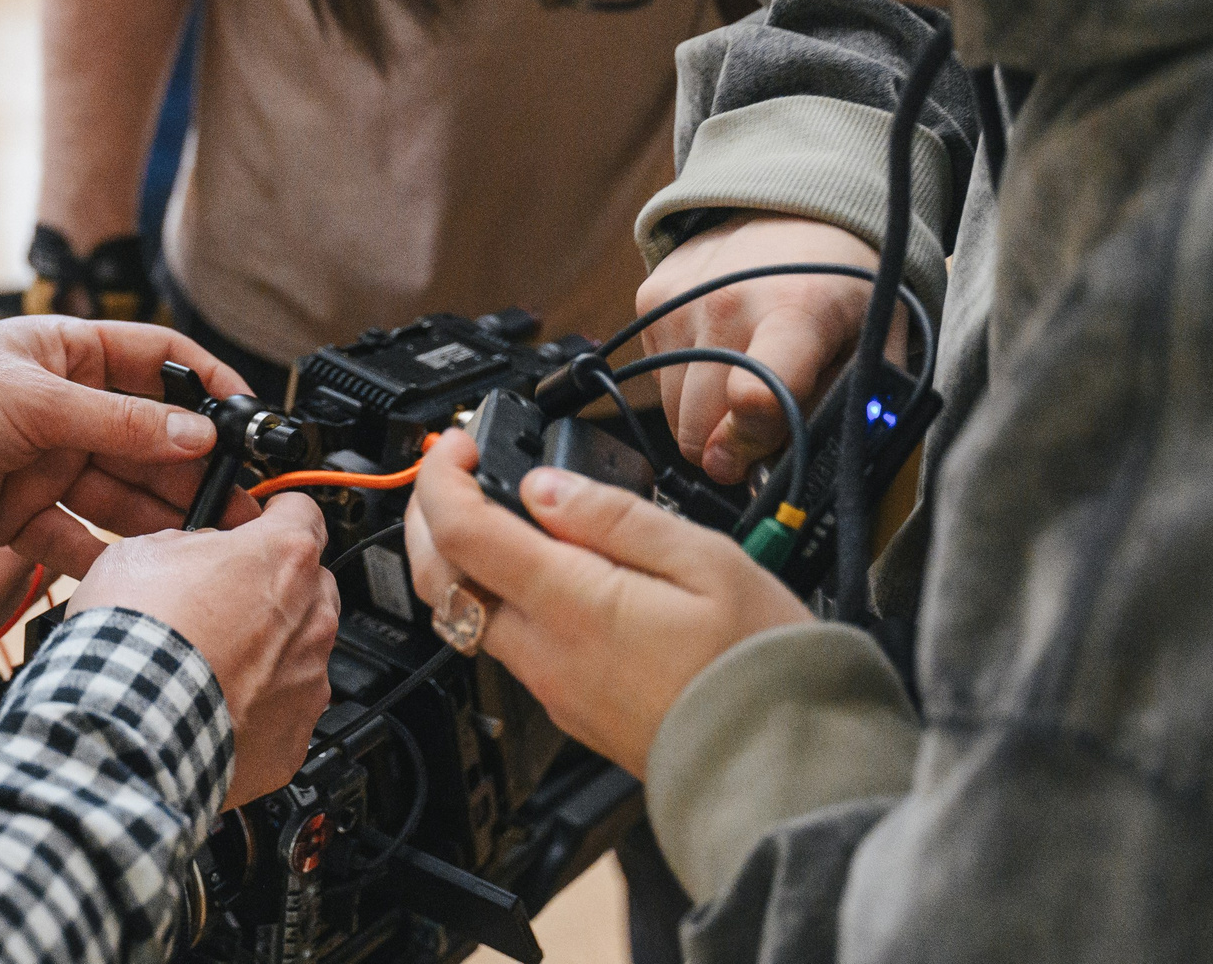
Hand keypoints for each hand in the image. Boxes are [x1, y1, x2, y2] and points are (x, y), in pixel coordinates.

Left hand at [0, 316, 255, 579]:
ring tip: (208, 547)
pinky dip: (105, 558)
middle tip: (244, 506)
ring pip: (120, 494)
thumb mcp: (34, 401)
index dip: (208, 387)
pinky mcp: (19, 514)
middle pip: (150, 440)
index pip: (159, 361)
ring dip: (162, 519)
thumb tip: (198, 435)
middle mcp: (65, 409)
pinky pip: (76, 539)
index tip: (252, 422)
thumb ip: (119, 424)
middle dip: (197, 471)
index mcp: (71, 355)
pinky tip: (142, 575)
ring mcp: (45, 463)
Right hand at [69, 494, 339, 806]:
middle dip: (272, 589)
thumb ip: (188, 544)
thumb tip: (194, 551)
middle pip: (308, 585)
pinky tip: (215, 704)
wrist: (131, 723)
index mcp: (283, 557)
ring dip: (267, 651)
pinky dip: (259, 708)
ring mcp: (310, 680)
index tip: (261, 525)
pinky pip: (286, 710)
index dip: (275, 515)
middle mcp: (312, 616)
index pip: (301, 511)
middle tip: (222, 602)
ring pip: (301, 651)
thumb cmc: (139, 639)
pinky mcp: (296, 735)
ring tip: (210, 662)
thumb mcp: (141, 553)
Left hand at [405, 430, 807, 774]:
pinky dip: (501, 599)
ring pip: (470, 616)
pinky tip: (542, 573)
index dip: (443, 477)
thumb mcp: (704, 559)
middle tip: (451, 475)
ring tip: (498, 513)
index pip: (461, 531)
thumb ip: (614, 517)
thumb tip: (545, 486)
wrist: (785, 767)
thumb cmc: (759, 663)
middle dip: (427, 518)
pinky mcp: (572, 709)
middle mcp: (544, 652)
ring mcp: (553, 687)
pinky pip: (512, 647)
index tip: (457, 445)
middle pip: (440, 580)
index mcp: (569, 603)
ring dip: (462, 561)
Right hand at [637, 213, 892, 482]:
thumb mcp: (875, 342)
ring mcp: (680, 299)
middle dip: (729, 446)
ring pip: (672, 413)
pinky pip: (658, 379)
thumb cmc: (844, 286)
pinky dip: (687, 384)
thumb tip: (809, 468)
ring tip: (744, 381)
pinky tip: (722, 353)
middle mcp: (726, 301)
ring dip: (706, 417)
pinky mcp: (651, 298)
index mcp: (796, 311)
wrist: (796, 210)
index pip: (753, 401)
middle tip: (761, 427)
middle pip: (701, 425)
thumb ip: (853, 408)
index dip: (752, 448)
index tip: (759, 460)